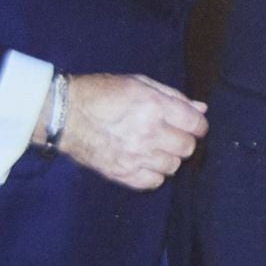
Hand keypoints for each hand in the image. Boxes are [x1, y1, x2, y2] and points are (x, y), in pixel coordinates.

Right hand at [54, 74, 207, 190]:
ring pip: (173, 166)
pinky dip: (154, 174)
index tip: (191, 125)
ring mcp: (135, 156)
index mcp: (154, 107)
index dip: (198, 125)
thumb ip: (174, 96)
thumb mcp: (140, 83)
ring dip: (169, 158)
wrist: (64, 114)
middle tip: (171, 135)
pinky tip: (145, 163)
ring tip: (155, 148)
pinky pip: (153, 182)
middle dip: (184, 141)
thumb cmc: (102, 93)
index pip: (196, 124)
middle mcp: (148, 133)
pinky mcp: (121, 173)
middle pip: (187, 147)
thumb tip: (201, 109)